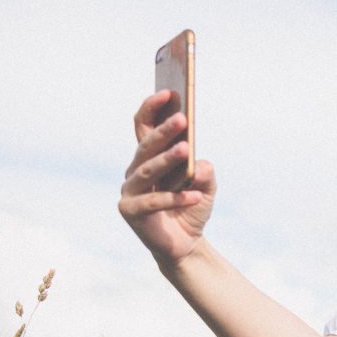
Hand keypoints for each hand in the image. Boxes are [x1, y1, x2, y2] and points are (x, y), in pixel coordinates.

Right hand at [118, 90, 216, 266]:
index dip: (152, 108)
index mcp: (149, 158)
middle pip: (146, 146)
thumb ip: (205, 172)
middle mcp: (135, 171)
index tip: (169, 92)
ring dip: (167, 160)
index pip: (144, 127)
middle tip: (182, 118)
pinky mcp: (130, 212)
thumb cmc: (192, 207)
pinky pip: (154, 202)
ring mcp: (129, 191)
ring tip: (185, 150)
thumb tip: (198, 164)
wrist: (185, 244)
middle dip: (164, 131)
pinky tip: (195, 195)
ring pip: (147, 171)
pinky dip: (176, 198)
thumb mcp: (206, 186)